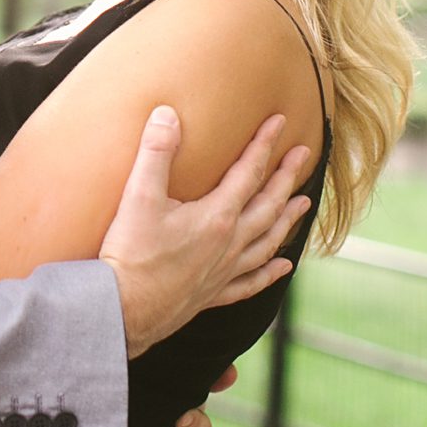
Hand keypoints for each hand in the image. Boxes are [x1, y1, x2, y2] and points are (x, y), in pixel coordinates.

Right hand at [101, 106, 310, 358]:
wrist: (123, 312)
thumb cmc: (130, 255)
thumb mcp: (139, 197)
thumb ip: (156, 153)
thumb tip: (167, 114)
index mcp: (217, 216)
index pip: (249, 172)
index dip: (264, 144)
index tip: (280, 122)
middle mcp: (230, 243)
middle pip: (268, 204)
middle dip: (286, 177)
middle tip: (303, 155)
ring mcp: (224, 271)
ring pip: (267, 241)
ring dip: (287, 220)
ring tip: (304, 203)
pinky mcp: (213, 294)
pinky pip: (251, 283)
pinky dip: (269, 274)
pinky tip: (283, 268)